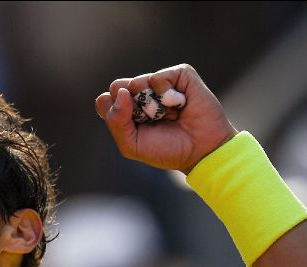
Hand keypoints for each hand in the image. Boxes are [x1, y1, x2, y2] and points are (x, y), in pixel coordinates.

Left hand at [95, 64, 237, 173]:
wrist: (202, 151)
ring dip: (150, 104)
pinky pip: (158, 77)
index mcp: (127, 110)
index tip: (132, 127)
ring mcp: (160, 83)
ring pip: (136, 82)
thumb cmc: (167, 150)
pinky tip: (180, 105)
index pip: (105, 100)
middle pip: (117, 87)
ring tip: (168, 115)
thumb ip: (116, 121)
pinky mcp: (179, 75)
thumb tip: (121, 91)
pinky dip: (166, 94)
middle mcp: (141, 93)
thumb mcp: (132, 144)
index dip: (114, 113)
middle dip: (130, 108)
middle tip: (150, 121)